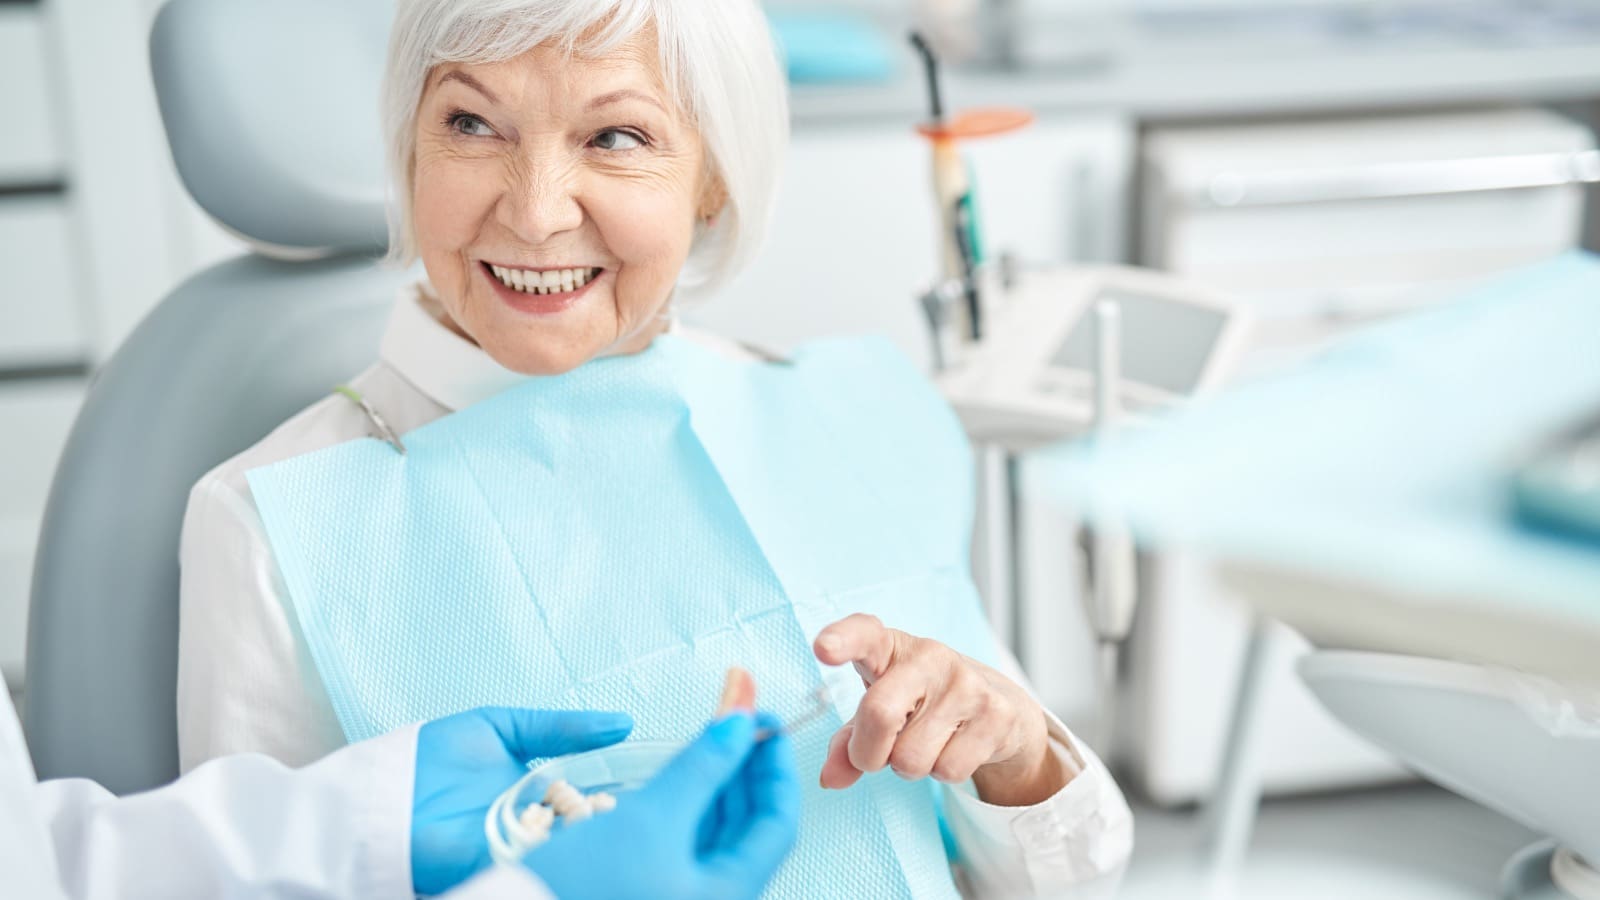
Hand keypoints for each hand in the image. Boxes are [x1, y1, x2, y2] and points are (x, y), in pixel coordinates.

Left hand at [411, 707, 632, 895]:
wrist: (385, 791)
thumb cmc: (434, 756)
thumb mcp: (505, 727)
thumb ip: (561, 727)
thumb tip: (623, 723)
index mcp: (539, 794)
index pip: (590, 797)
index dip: (620, 792)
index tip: (654, 782)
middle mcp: (535, 826)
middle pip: (586, 828)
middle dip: (614, 820)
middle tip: (649, 806)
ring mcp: (520, 849)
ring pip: (569, 847)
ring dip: (591, 838)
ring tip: (626, 823)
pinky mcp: (499, 866)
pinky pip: (538, 862)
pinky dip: (559, 853)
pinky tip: (582, 841)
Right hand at [524, 711, 800, 899]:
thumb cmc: (579, 889)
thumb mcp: (650, 818)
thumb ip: (702, 767)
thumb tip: (740, 723)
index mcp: (727, 894)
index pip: (778, 823)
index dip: (775, 766)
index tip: (767, 721)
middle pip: (748, 827)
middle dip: (742, 767)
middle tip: (735, 718)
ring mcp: (680, 897)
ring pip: (714, 834)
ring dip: (714, 782)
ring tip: (707, 738)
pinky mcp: (649, 892)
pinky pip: (684, 843)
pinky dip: (686, 805)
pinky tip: (677, 776)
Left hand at [813, 614, 1067, 806]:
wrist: (999, 705)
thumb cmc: (922, 702)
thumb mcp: (880, 708)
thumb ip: (848, 741)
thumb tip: (830, 779)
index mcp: (890, 647)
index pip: (864, 633)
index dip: (842, 639)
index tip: (823, 648)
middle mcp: (930, 656)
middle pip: (879, 714)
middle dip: (867, 754)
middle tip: (874, 756)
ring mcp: (967, 683)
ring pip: (911, 758)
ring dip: (910, 766)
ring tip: (927, 742)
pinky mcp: (996, 714)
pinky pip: (948, 770)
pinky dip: (943, 771)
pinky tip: (954, 747)